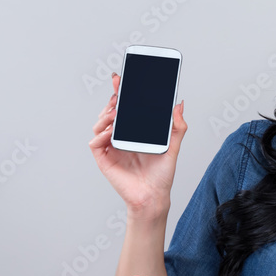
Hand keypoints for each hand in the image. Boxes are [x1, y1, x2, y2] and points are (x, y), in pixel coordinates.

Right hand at [88, 73, 186, 219]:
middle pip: (109, 112)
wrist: (154, 196)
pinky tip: (110, 131)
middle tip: (117, 93)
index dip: (120, 92)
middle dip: (111, 99)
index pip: (124, 108)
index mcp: (134, 131)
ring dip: (105, 115)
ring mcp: (111, 147)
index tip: (121, 79)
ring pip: (99, 124)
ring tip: (115, 113)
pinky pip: (95, 143)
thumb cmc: (161, 174)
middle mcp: (120, 137)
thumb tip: (179, 104)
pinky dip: (100, 134)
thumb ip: (178, 126)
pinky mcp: (104, 159)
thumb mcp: (173, 146)